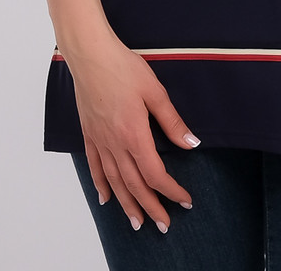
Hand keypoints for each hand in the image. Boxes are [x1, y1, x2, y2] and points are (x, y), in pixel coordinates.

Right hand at [67, 36, 199, 232]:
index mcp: (134, 134)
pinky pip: (95, 166)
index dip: (171, 190)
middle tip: (163, 225)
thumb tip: (191, 144)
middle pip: (134, 184)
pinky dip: (101, 185)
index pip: (155, 173)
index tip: (184, 200)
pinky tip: (106, 198)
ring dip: (127, 204)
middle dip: (151, 207)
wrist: (91, 56)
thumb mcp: (155, 92)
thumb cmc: (123, 69)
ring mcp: (99, 140)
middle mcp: (115, 143)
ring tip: (137, 222)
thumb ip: (172, 121)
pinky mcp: (89, 134)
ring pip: (114, 181)